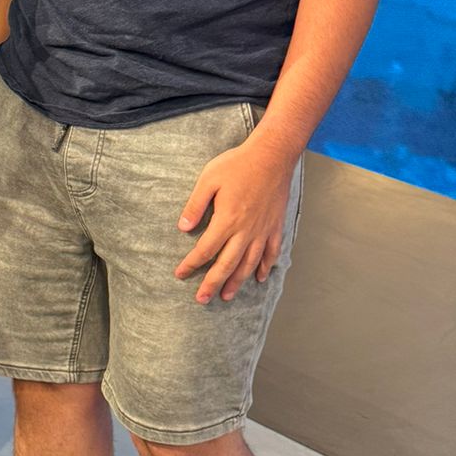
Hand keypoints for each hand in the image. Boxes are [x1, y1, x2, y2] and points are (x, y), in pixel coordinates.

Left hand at [175, 137, 298, 303]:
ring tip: (227, 296)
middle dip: (212, 284)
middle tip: (202, 300)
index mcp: (227, 220)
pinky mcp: (276, 226)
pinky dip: (265, 267)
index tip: (180, 274)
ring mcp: (263, 230)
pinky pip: (271, 252)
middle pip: (227, 264)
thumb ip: (195, 206)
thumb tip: (182, 228)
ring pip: (249, 264)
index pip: (205, 250)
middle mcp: (246, 231)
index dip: (191, 264)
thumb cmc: (237, 164)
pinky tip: (260, 277)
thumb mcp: (208, 180)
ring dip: (237, 282)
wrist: (273, 156)